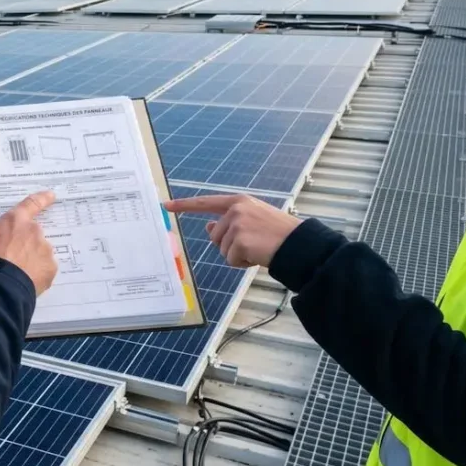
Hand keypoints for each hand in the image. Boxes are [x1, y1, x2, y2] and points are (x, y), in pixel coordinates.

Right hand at [0, 190, 57, 294]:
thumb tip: (0, 233)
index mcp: (16, 220)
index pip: (31, 204)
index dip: (42, 199)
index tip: (51, 195)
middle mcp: (34, 231)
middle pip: (32, 235)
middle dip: (25, 245)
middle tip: (11, 260)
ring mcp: (44, 250)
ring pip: (39, 253)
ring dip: (30, 260)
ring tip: (15, 275)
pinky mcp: (50, 268)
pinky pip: (43, 269)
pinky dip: (36, 274)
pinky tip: (23, 281)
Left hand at [164, 194, 300, 268]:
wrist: (299, 244)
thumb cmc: (279, 233)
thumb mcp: (253, 220)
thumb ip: (230, 221)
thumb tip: (208, 227)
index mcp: (239, 201)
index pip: (206, 202)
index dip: (184, 205)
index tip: (166, 205)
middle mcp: (235, 210)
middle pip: (214, 236)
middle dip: (229, 246)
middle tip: (253, 244)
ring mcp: (236, 225)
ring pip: (222, 250)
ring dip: (237, 255)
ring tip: (259, 249)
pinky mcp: (239, 242)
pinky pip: (230, 261)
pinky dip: (243, 264)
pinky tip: (258, 256)